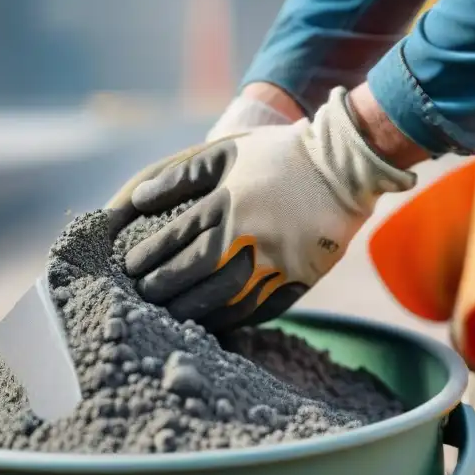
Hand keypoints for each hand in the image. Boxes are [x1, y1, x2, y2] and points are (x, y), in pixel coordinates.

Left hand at [120, 87, 415, 329]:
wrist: (344, 166)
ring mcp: (275, 260)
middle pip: (194, 271)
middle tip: (143, 296)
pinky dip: (233, 318)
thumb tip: (138, 200)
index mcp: (228, 203)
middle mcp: (248, 235)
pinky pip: (260, 307)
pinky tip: (214, 322)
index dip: (149, 256)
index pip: (176, 237)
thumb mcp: (227, 153)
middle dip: (163, 287)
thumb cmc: (280, 156)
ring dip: (193, 310)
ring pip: (224, 297)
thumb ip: (181, 176)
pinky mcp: (298, 277)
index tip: (131, 268)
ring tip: (171, 315)